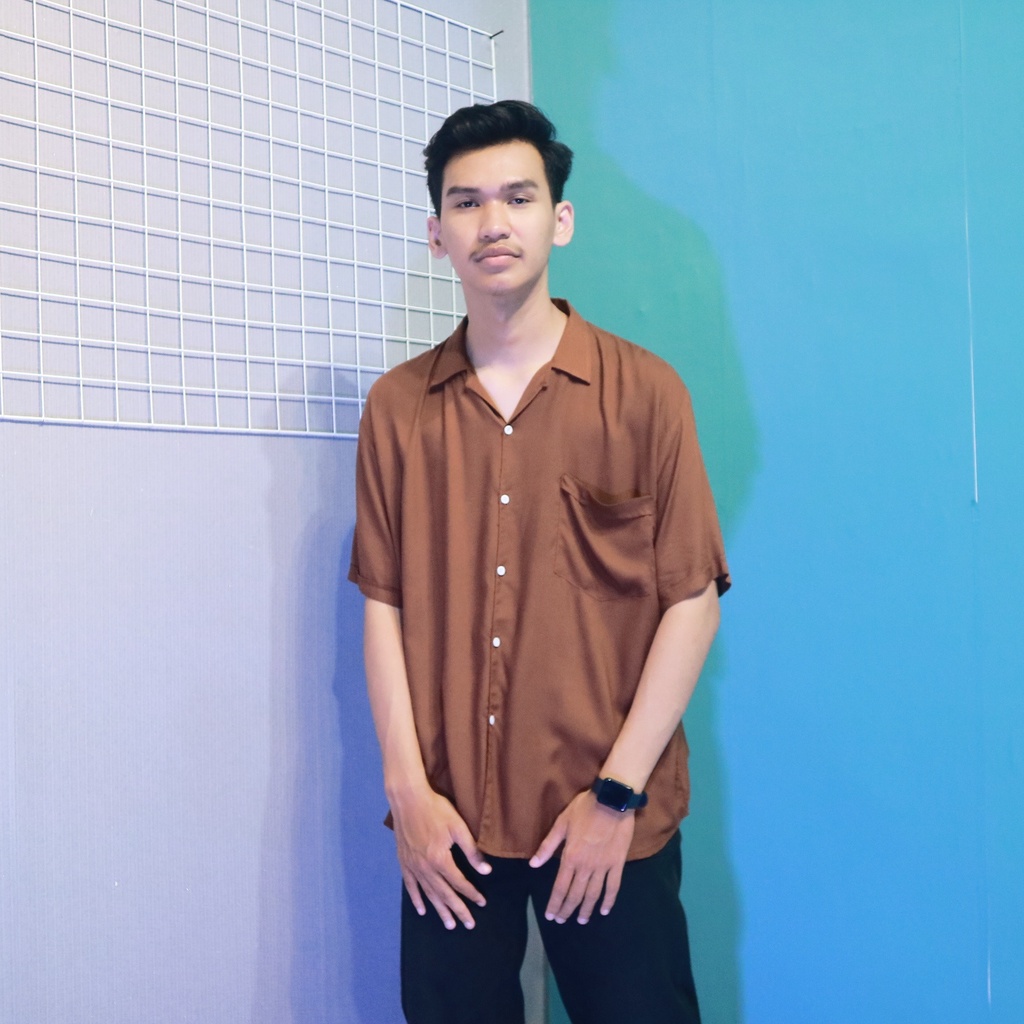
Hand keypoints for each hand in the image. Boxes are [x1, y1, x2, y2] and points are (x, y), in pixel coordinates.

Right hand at [391, 784, 490, 930]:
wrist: (408, 799)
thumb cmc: (436, 810)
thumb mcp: (458, 827)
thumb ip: (471, 850)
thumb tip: (486, 871)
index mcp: (440, 860)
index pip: (459, 882)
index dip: (471, 893)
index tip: (482, 902)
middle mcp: (426, 868)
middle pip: (444, 894)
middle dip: (458, 910)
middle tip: (469, 925)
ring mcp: (413, 867)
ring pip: (428, 894)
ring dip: (440, 910)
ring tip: (449, 925)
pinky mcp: (404, 862)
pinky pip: (410, 886)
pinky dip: (416, 899)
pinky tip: (422, 910)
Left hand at [529, 789, 634, 924]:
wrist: (612, 801)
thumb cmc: (584, 809)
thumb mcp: (562, 823)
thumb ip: (547, 846)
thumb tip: (533, 864)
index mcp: (571, 857)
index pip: (560, 887)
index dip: (555, 903)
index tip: (551, 916)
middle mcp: (586, 867)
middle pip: (575, 894)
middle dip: (567, 909)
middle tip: (562, 920)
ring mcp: (603, 867)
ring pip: (593, 894)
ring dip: (586, 909)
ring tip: (581, 920)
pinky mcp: (618, 864)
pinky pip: (613, 886)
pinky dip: (609, 900)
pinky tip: (604, 910)